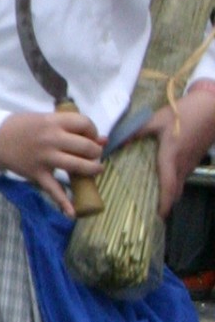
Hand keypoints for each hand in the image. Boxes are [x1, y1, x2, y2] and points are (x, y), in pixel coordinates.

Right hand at [0, 106, 104, 214]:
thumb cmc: (23, 127)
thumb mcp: (46, 120)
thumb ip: (71, 128)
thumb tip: (103, 140)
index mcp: (53, 121)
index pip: (85, 124)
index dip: (93, 131)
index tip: (91, 137)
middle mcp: (51, 139)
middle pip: (85, 146)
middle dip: (95, 152)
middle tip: (93, 154)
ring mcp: (45, 158)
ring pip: (77, 166)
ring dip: (92, 169)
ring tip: (95, 170)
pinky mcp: (37, 174)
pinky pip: (53, 189)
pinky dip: (63, 202)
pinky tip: (72, 212)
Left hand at [140, 82, 214, 214]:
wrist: (212, 106)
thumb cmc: (184, 112)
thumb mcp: (157, 119)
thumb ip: (136, 131)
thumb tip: (116, 142)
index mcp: (172, 156)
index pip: (169, 186)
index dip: (165, 203)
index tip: (158, 215)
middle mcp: (183, 164)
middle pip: (176, 190)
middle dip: (166, 203)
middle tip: (152, 211)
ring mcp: (192, 162)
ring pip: (181, 183)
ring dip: (171, 192)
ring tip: (155, 197)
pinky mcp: (196, 157)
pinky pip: (184, 175)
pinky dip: (175, 182)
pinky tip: (164, 177)